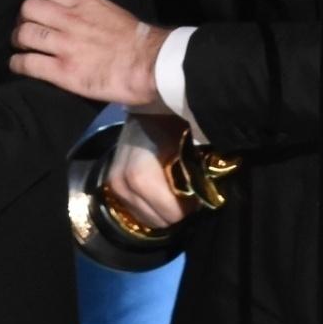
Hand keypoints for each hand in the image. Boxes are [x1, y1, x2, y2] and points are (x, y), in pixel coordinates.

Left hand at [9, 0, 164, 107]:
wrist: (149, 64)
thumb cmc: (137, 40)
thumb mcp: (112, 11)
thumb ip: (90, 9)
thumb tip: (77, 13)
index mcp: (85, 2)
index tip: (39, 9)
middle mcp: (70, 19)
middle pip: (29, 8)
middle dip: (23, 17)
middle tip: (25, 27)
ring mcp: (64, 45)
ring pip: (24, 34)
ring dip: (18, 40)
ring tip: (21, 46)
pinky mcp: (63, 71)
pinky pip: (28, 63)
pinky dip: (18, 64)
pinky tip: (18, 65)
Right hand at [106, 113, 194, 230]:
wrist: (147, 104)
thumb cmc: (173, 121)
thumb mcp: (190, 141)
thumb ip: (198, 169)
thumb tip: (211, 192)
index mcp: (141, 174)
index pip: (171, 213)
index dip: (190, 207)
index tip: (200, 192)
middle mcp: (122, 182)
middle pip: (158, 219)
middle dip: (177, 211)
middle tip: (189, 190)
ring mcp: (114, 184)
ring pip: (146, 218)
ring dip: (164, 210)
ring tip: (176, 189)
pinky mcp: (112, 183)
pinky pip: (136, 210)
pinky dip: (152, 207)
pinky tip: (161, 191)